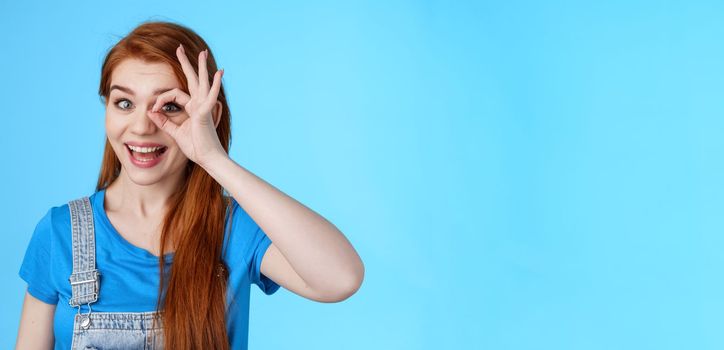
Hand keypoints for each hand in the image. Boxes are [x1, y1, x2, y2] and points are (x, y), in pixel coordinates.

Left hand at [147, 44, 225, 167]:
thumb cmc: (195, 148)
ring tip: (202, 52)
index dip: (160, 99)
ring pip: (201, 82)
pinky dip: (215, 85)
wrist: (208, 158)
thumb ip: (164, 122)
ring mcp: (204, 107)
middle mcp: (199, 104)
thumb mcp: (174, 132)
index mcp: (192, 108)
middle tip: (179, 48)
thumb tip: (150, 111)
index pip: (174, 94)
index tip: (152, 109)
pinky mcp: (205, 112)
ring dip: (200, 67)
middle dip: (185, 63)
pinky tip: (219, 73)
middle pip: (191, 79)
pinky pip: (209, 96)